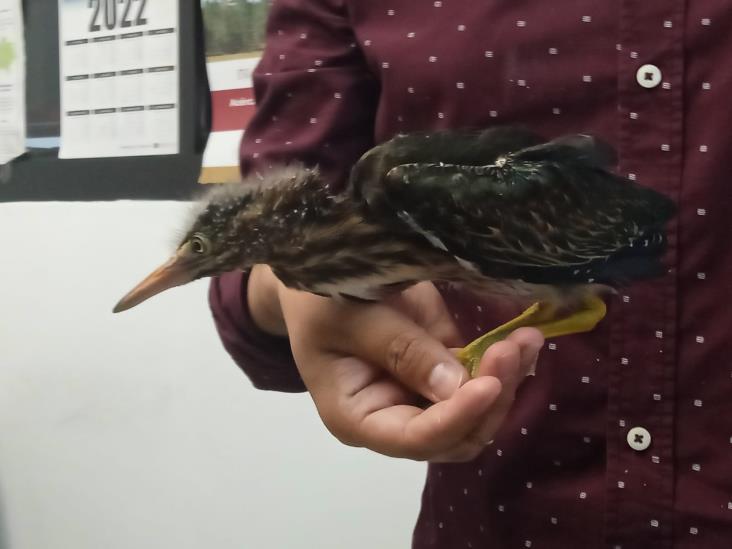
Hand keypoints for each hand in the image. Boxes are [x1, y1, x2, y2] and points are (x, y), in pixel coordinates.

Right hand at [273, 276, 542, 461]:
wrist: (319, 273)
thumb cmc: (317, 297)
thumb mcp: (349, 318)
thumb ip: (399, 350)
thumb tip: (456, 386)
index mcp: (357, 417)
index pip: (415, 437)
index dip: (455, 417)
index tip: (488, 383)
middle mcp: (394, 416)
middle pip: (455, 435)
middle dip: (489, 400)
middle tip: (511, 351)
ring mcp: (421, 394)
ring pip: (477, 412)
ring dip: (506, 382)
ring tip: (526, 341)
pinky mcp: (443, 367)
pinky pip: (480, 379)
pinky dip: (504, 365)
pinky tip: (524, 339)